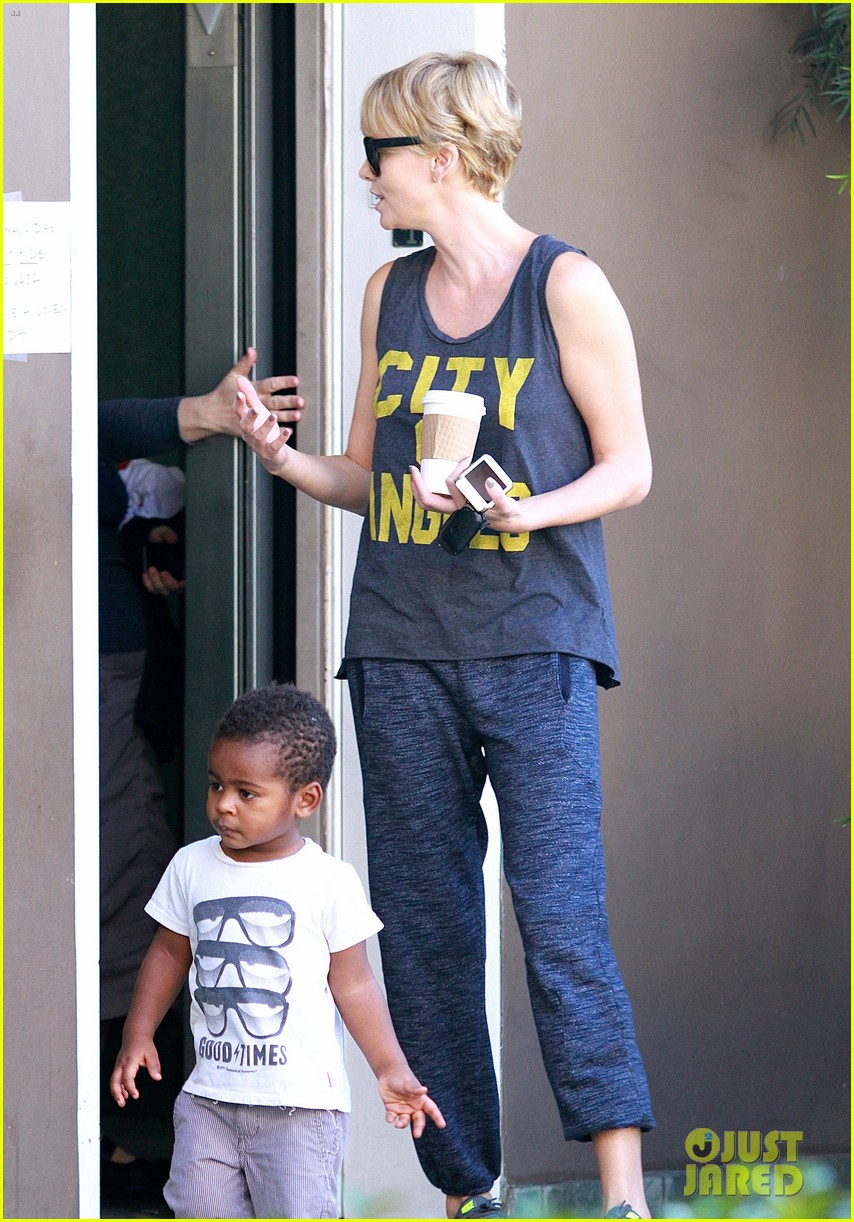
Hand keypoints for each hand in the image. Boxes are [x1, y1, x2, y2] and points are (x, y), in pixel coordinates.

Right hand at [110, 1034, 161, 1107]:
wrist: (135, 1035)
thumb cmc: (143, 1044)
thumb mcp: (152, 1053)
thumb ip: (154, 1065)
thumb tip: (157, 1077)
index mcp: (129, 1061)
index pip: (127, 1077)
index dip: (130, 1088)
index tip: (136, 1095)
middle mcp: (121, 1064)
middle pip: (114, 1080)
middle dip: (116, 1093)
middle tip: (122, 1103)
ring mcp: (118, 1065)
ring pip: (113, 1080)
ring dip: (116, 1092)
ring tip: (122, 1102)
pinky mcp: (118, 1067)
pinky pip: (115, 1078)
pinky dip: (118, 1087)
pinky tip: (124, 1093)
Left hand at [141, 525, 185, 594]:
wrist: (152, 538)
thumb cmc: (162, 537)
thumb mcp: (165, 533)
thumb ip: (169, 535)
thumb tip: (173, 539)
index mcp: (183, 567)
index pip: (187, 582)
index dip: (185, 585)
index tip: (182, 582)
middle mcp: (176, 578)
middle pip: (174, 589)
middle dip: (168, 582)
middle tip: (163, 572)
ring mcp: (164, 582)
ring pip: (162, 590)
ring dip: (156, 582)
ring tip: (151, 569)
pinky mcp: (154, 582)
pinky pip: (151, 588)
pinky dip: (147, 584)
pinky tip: (145, 575)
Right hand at [178, 347, 303, 442]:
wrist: (212, 415)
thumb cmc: (223, 394)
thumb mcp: (232, 376)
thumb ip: (245, 363)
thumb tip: (252, 349)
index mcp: (252, 389)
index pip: (270, 384)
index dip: (283, 382)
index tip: (296, 380)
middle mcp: (255, 403)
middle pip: (275, 402)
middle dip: (288, 401)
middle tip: (301, 400)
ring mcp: (254, 417)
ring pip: (273, 416)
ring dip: (286, 416)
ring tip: (298, 415)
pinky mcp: (252, 427)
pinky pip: (267, 430)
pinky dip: (278, 432)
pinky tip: (289, 430)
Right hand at [235, 374, 293, 475]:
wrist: (273, 453)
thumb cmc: (263, 429)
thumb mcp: (257, 410)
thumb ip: (249, 395)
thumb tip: (240, 378)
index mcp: (245, 422)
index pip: (239, 413)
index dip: (239, 404)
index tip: (239, 394)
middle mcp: (250, 434)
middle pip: (246, 426)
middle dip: (250, 417)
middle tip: (255, 409)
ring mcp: (259, 445)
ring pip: (259, 436)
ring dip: (266, 426)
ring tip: (274, 416)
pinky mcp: (271, 452)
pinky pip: (275, 446)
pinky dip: (281, 438)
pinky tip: (288, 430)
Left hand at [377, 1068, 445, 1138]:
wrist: (389, 1073)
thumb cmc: (403, 1077)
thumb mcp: (409, 1083)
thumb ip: (415, 1089)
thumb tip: (424, 1090)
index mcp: (421, 1100)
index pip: (432, 1110)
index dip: (437, 1117)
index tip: (442, 1125)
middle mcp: (413, 1107)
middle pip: (419, 1120)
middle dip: (418, 1128)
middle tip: (417, 1134)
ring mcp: (403, 1109)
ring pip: (405, 1121)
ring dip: (403, 1124)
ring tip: (399, 1125)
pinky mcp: (392, 1110)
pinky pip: (392, 1117)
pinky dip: (391, 1119)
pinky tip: (390, 1119)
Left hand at [410, 462, 528, 533]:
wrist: (506, 517)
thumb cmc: (505, 512)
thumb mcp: (506, 505)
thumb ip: (499, 496)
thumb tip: (488, 482)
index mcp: (463, 510)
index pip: (451, 493)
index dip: (450, 476)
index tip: (461, 462)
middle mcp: (454, 509)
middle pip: (428, 502)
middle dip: (417, 486)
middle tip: (414, 469)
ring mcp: (452, 505)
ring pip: (428, 501)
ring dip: (419, 487)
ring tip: (416, 472)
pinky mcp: (454, 500)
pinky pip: (435, 496)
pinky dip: (428, 486)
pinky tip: (428, 475)